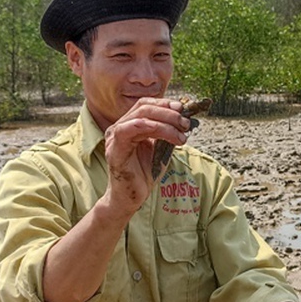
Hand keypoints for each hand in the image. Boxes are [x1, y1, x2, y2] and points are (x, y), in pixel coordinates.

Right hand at [102, 98, 189, 214]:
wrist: (132, 197)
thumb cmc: (144, 173)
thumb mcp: (160, 148)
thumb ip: (167, 133)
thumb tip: (185, 119)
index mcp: (128, 125)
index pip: (145, 105)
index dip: (164, 103)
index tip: (183, 109)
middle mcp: (119, 128)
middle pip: (143, 108)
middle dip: (168, 112)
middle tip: (185, 123)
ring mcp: (114, 139)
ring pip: (140, 117)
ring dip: (165, 122)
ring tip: (181, 133)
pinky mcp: (115, 151)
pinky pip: (128, 131)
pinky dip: (149, 128)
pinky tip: (166, 134)